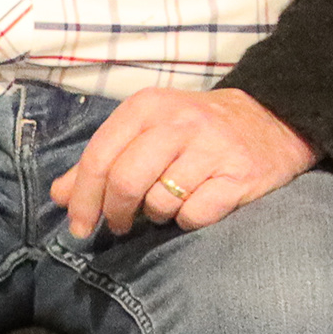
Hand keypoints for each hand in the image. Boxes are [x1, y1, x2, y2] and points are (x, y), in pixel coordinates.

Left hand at [52, 87, 318, 239]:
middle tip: (120, 225)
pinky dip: (188, 220)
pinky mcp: (239, 176)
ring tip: (167, 204)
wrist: (272, 119)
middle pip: (124, 181)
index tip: (79, 227)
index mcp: (148, 106)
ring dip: (156, 215)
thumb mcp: (147, 132)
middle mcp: (179, 122)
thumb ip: (101, 161)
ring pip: (159, 201)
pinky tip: (196, 206)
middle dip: (115, 213)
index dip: (83, 199)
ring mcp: (211, 148)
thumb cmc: (197, 131)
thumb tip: (59, 196)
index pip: (100, 158)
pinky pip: (195, 214)